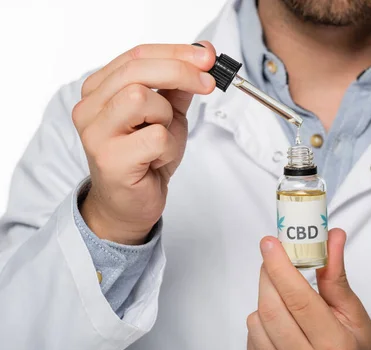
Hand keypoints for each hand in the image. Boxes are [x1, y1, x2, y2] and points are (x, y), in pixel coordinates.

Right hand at [72, 42, 216, 243]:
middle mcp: (89, 107)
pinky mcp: (109, 158)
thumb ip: (178, 86)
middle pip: (136, 71)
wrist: (131, 204)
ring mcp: (95, 133)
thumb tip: (202, 53)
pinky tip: (158, 159)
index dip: (176, 52)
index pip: (137, 56)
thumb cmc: (146, 158)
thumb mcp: (167, 115)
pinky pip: (154, 137)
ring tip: (163, 138)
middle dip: (180, 72)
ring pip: (140, 98)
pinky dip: (169, 147)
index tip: (207, 56)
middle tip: (209, 84)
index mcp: (99, 90)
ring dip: (166, 117)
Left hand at [247, 229, 370, 349]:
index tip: (270, 244)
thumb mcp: (353, 313)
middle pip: (272, 308)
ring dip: (265, 301)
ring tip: (284, 301)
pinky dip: (261, 324)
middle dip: (268, 276)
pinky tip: (280, 325)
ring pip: (257, 322)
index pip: (298, 299)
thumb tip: (331, 236)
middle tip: (272, 259)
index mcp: (335, 347)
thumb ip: (336, 275)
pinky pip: (251, 340)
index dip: (280, 267)